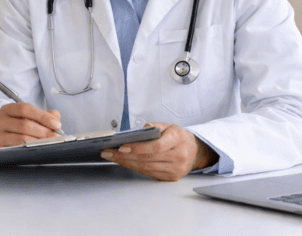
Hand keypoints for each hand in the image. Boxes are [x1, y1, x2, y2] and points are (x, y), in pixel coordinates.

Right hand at [0, 103, 61, 148]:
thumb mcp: (28, 118)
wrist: (1, 141)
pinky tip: (39, 150)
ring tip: (49, 143)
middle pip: (24, 124)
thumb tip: (55, 120)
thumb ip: (43, 115)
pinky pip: (17, 150)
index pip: (25, 109)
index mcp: (7, 109)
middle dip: (43, 131)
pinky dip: (31, 150)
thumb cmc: (17, 128)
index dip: (42, 116)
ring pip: (21, 139)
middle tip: (55, 136)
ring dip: (39, 141)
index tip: (56, 124)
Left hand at [99, 122, 218, 180]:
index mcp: (178, 140)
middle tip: (108, 152)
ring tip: (112, 157)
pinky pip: (149, 173)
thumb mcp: (168, 125)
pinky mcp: (171, 177)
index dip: (138, 148)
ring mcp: (175, 169)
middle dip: (125, 156)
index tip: (121, 147)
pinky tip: (124, 162)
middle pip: (148, 158)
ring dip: (126, 163)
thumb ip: (154, 126)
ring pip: (146, 167)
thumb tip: (139, 131)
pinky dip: (134, 167)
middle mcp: (179, 156)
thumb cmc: (177, 136)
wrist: (193, 150)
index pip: (156, 146)